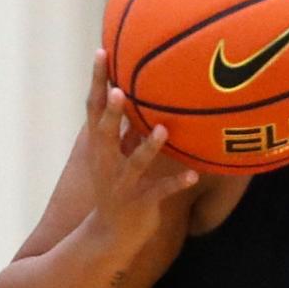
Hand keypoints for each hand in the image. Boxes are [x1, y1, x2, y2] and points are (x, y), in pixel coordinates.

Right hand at [85, 49, 197, 248]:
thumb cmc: (116, 187)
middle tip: (121, 90)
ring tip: (163, 130)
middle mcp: (106, 163)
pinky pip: (160, 192)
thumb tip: (134, 93)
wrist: (108, 235)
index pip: (94, 108)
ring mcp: (122, 185)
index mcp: (99, 147)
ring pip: (135, 163)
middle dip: (113, 112)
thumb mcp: (114, 156)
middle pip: (106, 133)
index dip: (98, 81)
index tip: (102, 52)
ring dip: (149, 146)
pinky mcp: (139, 204)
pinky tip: (194, 175)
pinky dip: (176, 183)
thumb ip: (123, 128)